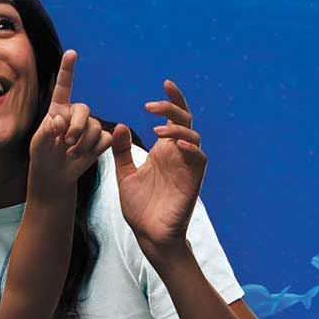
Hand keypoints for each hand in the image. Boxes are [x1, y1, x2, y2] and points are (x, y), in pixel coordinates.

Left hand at [27, 50, 106, 203]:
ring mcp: (89, 127)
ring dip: (83, 142)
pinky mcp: (100, 140)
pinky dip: (94, 149)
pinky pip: (106, 138)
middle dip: (77, 127)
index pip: (64, 86)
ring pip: (96, 126)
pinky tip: (81, 155)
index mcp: (58, 109)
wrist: (53, 174)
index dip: (68, 69)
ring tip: (70, 152)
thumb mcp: (37, 143)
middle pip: (85, 109)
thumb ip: (45, 130)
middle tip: (65, 142)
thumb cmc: (42, 154)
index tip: (71, 53)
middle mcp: (75, 114)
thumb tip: (59, 121)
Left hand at [111, 78, 204, 255]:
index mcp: (163, 151)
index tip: (165, 83)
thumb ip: (122, 152)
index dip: (172, 100)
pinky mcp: (193, 181)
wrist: (149, 235)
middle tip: (149, 107)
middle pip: (185, 121)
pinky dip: (190, 148)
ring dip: (177, 129)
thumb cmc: (140, 208)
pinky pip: (199, 159)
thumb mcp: (124, 175)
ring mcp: (187, 167)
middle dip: (172, 108)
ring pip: (193, 137)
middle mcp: (177, 155)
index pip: (173, 119)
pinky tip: (174, 145)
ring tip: (157, 131)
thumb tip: (119, 126)